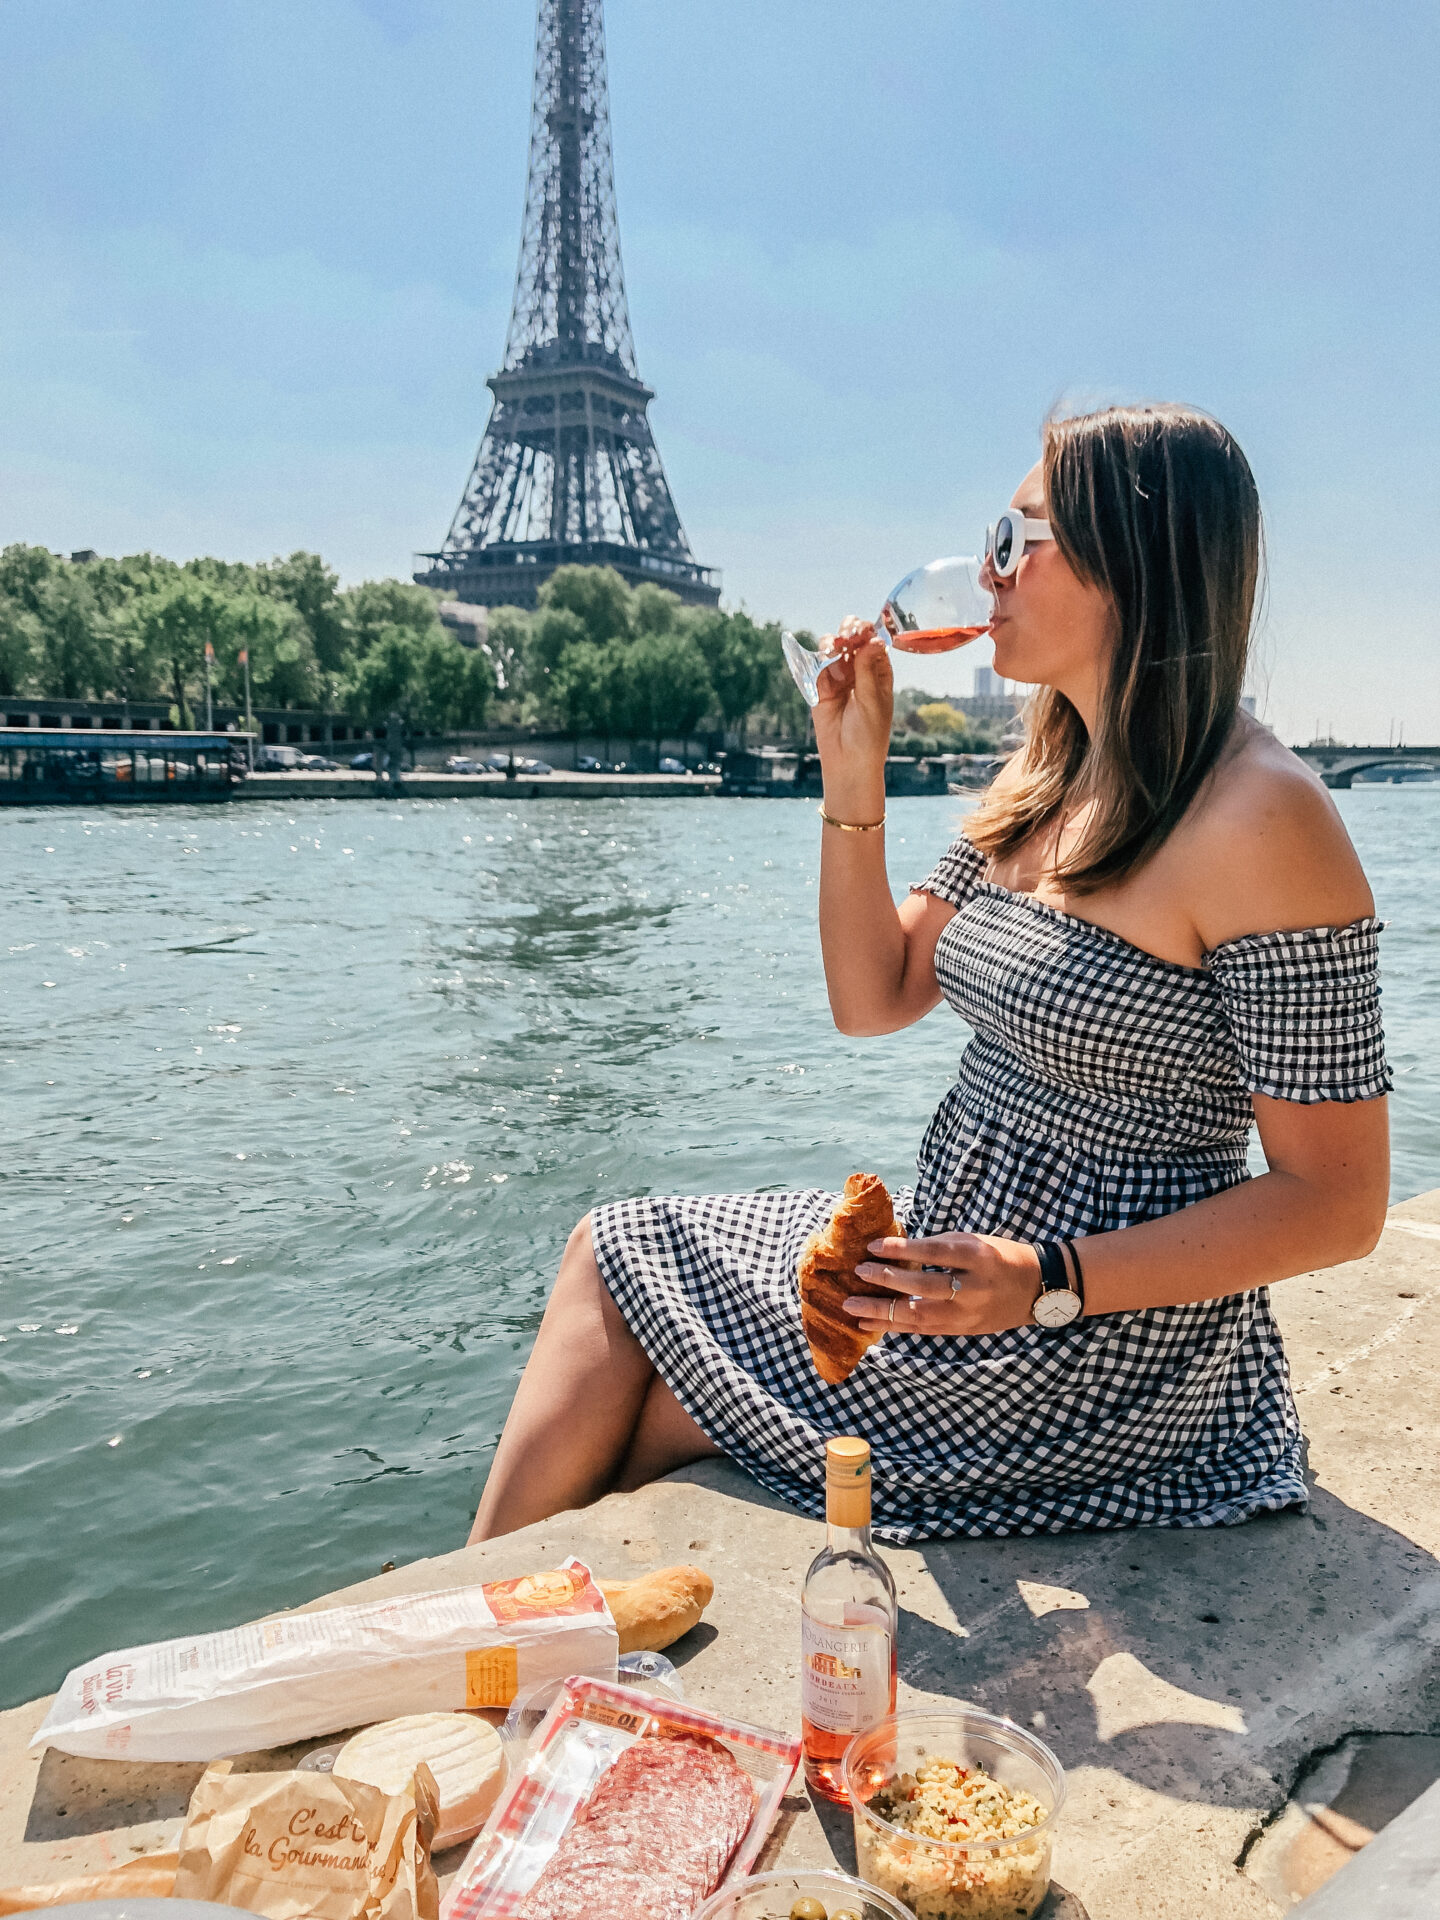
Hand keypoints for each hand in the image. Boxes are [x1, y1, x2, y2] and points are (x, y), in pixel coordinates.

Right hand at [811, 628, 892, 800]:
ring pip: (833, 647)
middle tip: (846, 634)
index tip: (862, 631)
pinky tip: (823, 659)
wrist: (847, 761)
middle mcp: (859, 671)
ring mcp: (839, 677)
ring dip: (833, 642)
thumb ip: (868, 669)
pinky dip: (818, 657)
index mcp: (879, 672)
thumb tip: (873, 639)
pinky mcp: (820, 686)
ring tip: (833, 649)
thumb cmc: (869, 734)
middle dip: (849, 631)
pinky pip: (817, 665)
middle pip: (853, 639)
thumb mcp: (872, 700)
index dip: (868, 631)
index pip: (873, 641)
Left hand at [844, 1233, 1042, 1337]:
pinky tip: (872, 1324)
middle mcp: (974, 1288)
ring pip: (919, 1316)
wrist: (1038, 1288)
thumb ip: (940, 1246)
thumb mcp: (975, 1242)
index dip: (902, 1249)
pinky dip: (896, 1327)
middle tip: (859, 1273)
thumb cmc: (1001, 1257)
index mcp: (979, 1257)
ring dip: (882, 1312)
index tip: (873, 1246)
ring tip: (852, 1308)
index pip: (934, 1251)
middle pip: (924, 1286)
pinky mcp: (964, 1330)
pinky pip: (924, 1330)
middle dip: (887, 1280)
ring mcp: (969, 1314)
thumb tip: (897, 1250)